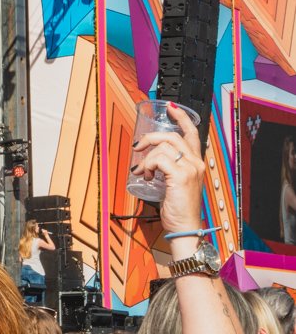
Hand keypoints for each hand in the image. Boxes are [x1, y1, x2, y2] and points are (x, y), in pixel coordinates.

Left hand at [132, 104, 205, 234]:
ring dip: (146, 158)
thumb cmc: (178, 208)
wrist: (184, 225)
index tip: (170, 108)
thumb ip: (167, 170)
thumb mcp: (174, 183)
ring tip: (142, 171)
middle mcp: (196, 162)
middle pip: (172, 137)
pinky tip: (146, 176)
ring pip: (163, 148)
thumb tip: (148, 163)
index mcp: (196, 162)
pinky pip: (159, 159)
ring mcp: (190, 168)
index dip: (181, 118)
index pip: (192, 133)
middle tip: (137, 148)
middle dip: (150, 138)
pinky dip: (148, 165)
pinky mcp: (181, 176)